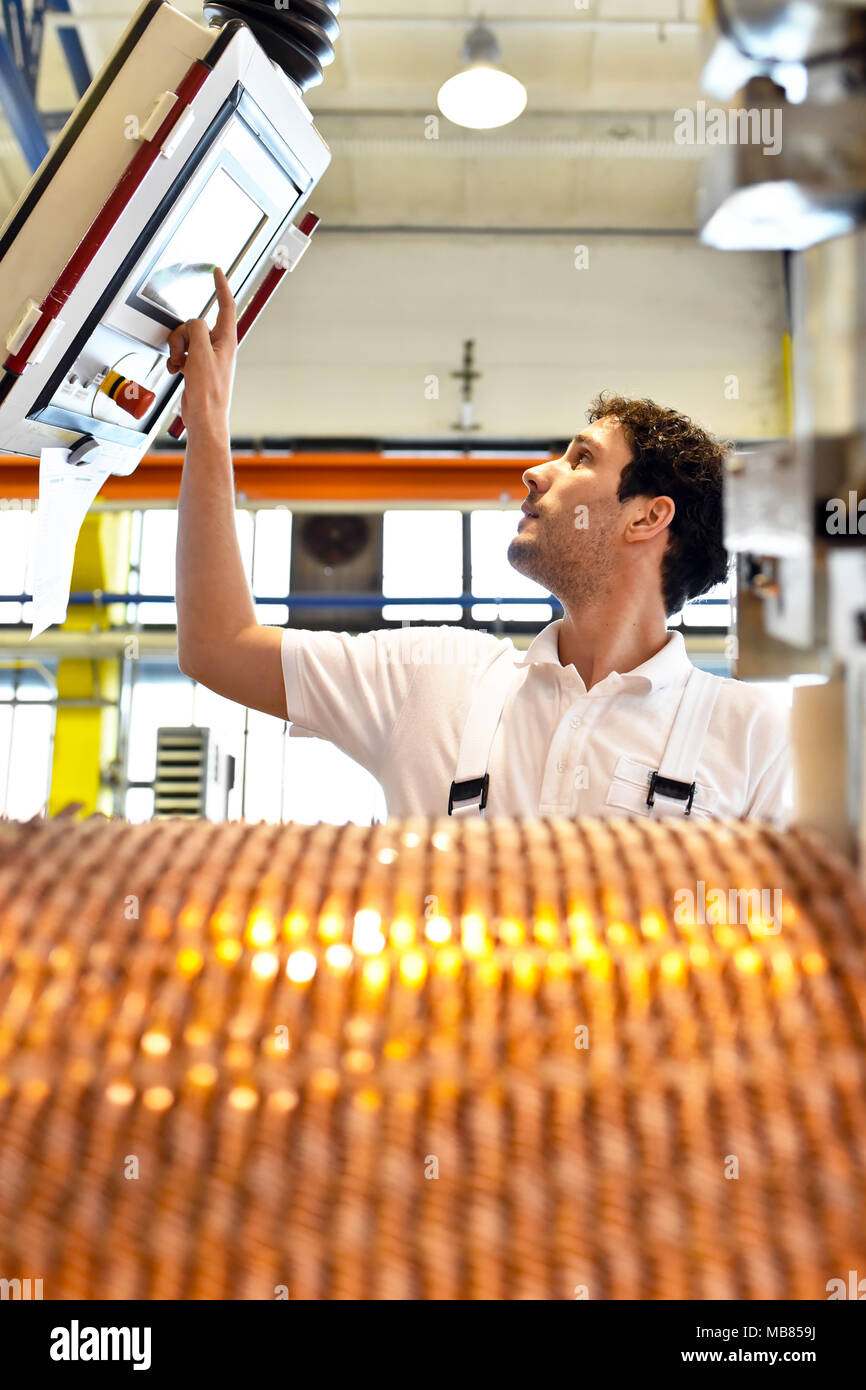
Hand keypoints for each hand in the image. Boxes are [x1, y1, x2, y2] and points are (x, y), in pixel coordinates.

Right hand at [166, 267, 236, 434]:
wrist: (204, 418)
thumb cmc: (209, 392)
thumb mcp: (202, 353)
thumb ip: (196, 330)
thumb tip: (193, 324)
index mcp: (226, 341)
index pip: (226, 306)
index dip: (222, 287)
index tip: (218, 272)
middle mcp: (218, 347)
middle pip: (195, 324)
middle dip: (182, 335)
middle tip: (182, 354)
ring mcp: (206, 357)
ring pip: (185, 338)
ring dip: (177, 349)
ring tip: (179, 365)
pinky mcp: (196, 366)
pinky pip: (182, 352)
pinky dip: (176, 359)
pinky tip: (176, 371)